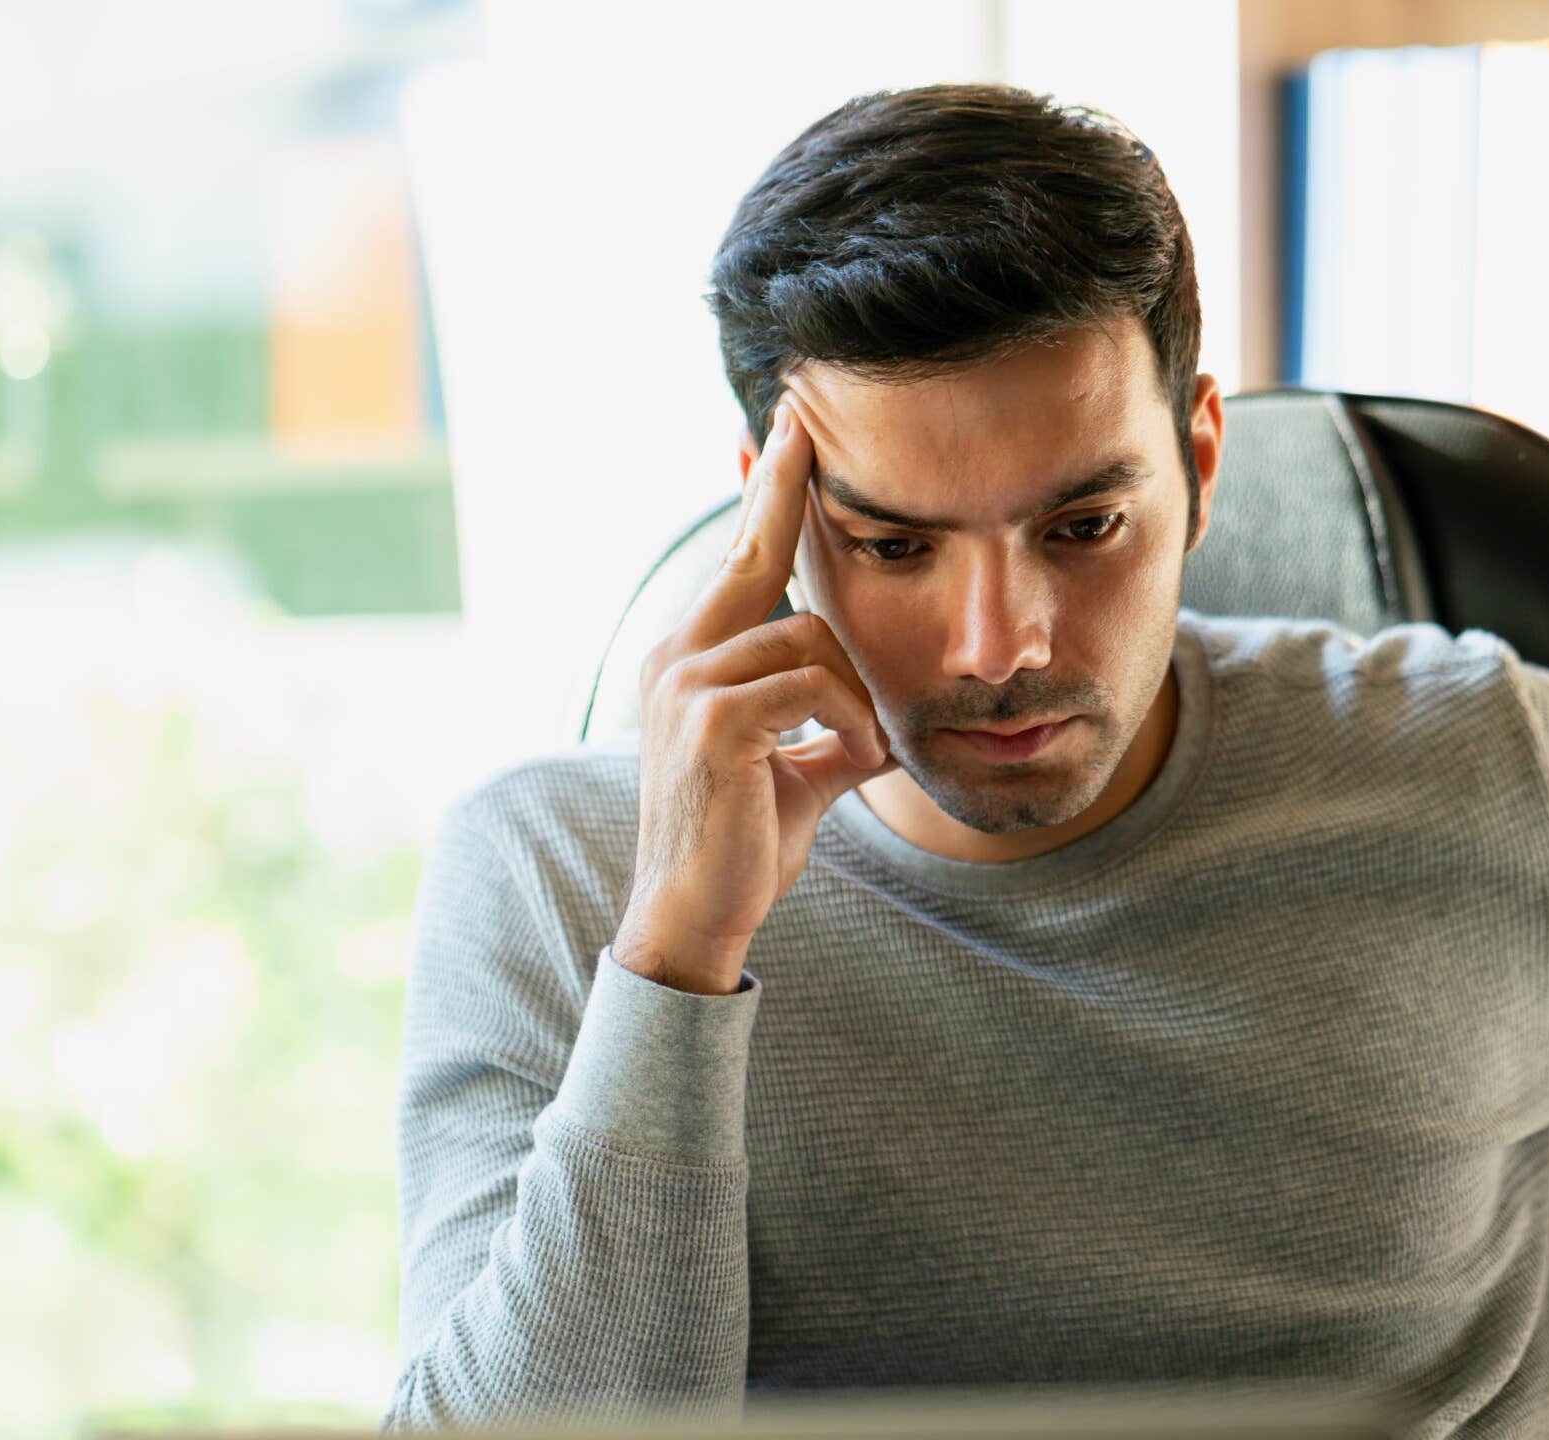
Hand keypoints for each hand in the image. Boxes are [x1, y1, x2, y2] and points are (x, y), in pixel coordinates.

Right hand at [614, 398, 894, 994]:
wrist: (694, 914)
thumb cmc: (741, 844)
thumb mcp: (794, 769)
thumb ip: (825, 729)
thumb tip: (871, 726)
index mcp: (690, 659)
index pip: (738, 561)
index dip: (765, 495)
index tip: (785, 429)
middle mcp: (677, 656)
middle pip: (753, 555)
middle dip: (786, 486)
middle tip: (806, 417)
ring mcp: (687, 683)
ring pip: (809, 637)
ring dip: (855, 696)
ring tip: (861, 752)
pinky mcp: (712, 720)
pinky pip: (810, 687)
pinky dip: (848, 723)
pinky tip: (853, 762)